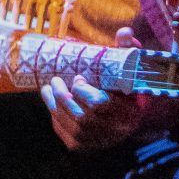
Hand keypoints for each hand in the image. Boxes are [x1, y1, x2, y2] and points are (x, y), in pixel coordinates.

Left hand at [41, 36, 145, 150]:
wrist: (128, 116)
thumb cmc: (126, 87)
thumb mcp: (130, 69)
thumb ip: (127, 50)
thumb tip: (124, 31)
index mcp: (130, 112)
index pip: (102, 105)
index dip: (85, 92)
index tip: (79, 78)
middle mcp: (116, 131)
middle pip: (83, 118)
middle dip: (64, 97)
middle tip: (55, 80)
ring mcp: (100, 142)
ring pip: (71, 127)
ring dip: (55, 105)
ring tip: (49, 88)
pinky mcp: (86, 147)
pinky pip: (65, 134)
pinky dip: (55, 118)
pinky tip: (52, 102)